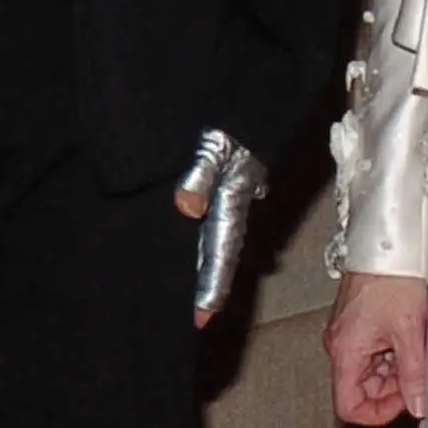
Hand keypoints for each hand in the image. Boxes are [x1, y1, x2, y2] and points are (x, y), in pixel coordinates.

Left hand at [176, 130, 266, 326]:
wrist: (242, 104)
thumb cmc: (226, 126)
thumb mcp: (213, 146)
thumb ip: (199, 174)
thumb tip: (187, 207)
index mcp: (231, 205)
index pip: (220, 255)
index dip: (210, 288)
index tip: (199, 319)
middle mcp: (230, 209)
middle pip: (216, 257)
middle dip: (205, 290)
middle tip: (192, 324)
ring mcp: (227, 201)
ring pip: (213, 243)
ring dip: (201, 269)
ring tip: (187, 302)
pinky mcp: (220, 190)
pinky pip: (209, 225)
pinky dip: (197, 244)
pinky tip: (185, 253)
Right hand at [325, 271, 427, 426]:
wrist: (388, 244)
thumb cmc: (392, 277)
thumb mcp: (409, 332)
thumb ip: (414, 374)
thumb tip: (418, 405)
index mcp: (345, 352)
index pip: (349, 406)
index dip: (377, 413)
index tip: (404, 403)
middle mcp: (340, 345)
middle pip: (361, 389)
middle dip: (392, 388)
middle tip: (420, 372)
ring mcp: (348, 334)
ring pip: (370, 370)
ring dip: (396, 368)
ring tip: (417, 347)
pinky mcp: (358, 323)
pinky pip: (373, 351)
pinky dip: (393, 352)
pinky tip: (410, 335)